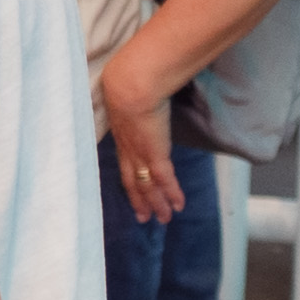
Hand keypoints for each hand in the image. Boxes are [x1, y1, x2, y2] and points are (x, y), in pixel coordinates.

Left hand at [97, 64, 184, 220]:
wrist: (130, 83)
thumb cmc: (128, 81)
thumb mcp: (128, 95)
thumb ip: (135, 101)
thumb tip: (142, 93)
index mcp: (121, 135)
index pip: (126, 165)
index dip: (130, 181)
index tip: (133, 194)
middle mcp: (128, 149)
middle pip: (133, 182)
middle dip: (140, 201)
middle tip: (144, 218)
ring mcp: (140, 153)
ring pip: (148, 186)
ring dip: (157, 204)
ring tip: (164, 219)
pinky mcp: (154, 154)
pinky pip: (164, 179)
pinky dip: (171, 193)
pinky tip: (178, 205)